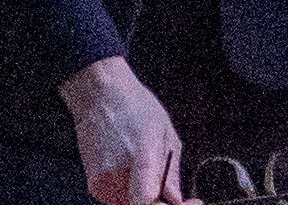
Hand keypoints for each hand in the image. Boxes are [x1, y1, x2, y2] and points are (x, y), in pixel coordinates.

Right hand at [59, 56, 193, 204]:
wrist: (99, 94)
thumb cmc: (133, 106)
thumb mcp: (165, 133)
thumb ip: (171, 173)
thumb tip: (175, 199)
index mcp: (141, 158)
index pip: (150, 204)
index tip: (192, 203)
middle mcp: (118, 175)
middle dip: (162, 203)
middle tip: (174, 195)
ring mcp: (104, 183)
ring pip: (133, 204)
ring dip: (147, 197)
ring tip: (150, 169)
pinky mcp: (95, 185)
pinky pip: (120, 199)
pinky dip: (132, 192)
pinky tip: (134, 168)